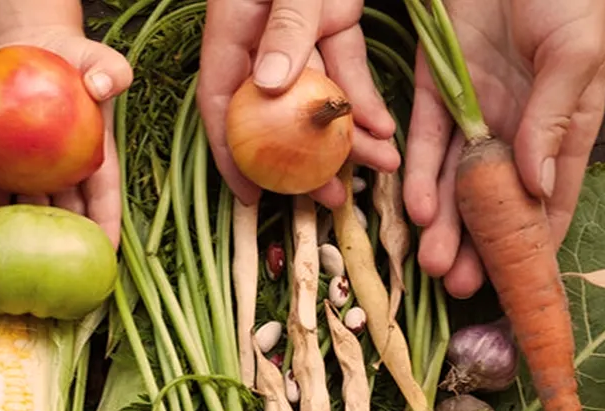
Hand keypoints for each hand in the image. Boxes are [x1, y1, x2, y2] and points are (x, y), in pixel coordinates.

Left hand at [0, 26, 134, 246]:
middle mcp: (63, 174)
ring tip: (15, 264)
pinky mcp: (1, 165)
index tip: (109, 255)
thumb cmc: (76, 59)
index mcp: (94, 159)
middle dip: (63, 248)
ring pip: (29, 213)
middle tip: (60, 276)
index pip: (104, 198)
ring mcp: (31, 173)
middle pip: (65, 217)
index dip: (108, 226)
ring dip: (23, 238)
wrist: (34, 48)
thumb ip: (111, 73)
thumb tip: (101, 87)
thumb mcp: (101, 61)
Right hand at [198, 0, 399, 206]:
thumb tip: (269, 86)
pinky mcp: (334, 19)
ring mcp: (299, 32)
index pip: (220, 100)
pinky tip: (384, 126)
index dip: (230, 154)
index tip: (250, 195)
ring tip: (383, 162)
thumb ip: (284, 26)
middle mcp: (262, 38)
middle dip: (306, 159)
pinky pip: (348, 66)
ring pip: (319, 95)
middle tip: (332, 196)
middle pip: (276, 112)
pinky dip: (365, 96)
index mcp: (233, 27)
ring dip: (350, 134)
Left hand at [405, 0, 604, 297]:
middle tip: (462, 284)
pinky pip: (424, 140)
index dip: (538, 245)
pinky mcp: (437, 88)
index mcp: (565, 125)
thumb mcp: (574, 51)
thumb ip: (552, 119)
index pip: (553, 200)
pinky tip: (415, 208)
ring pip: (456, 181)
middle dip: (480, 246)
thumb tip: (537, 187)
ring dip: (445, 224)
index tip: (523, 287)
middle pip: (497, 203)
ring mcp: (476, 111)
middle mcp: (519, 128)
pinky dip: (418, 174)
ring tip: (434, 262)